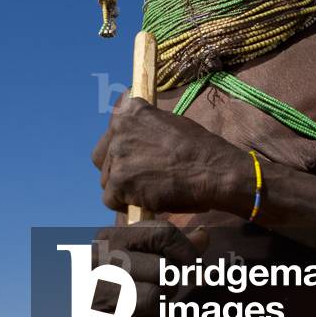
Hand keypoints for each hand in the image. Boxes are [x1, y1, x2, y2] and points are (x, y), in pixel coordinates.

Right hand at [72, 220, 208, 316]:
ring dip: (162, 312)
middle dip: (171, 287)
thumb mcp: (146, 261)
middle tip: (161, 295)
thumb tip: (203, 235)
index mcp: (109, 238)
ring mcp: (91, 293)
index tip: (192, 267)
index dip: (187, 252)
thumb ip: (175, 248)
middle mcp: (96, 260)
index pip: (162, 233)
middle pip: (163, 268)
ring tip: (153, 313)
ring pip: (153, 298)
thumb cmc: (125, 288)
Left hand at [92, 96, 245, 213]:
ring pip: (107, 178)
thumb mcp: (170, 122)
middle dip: (117, 167)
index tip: (134, 155)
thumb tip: (138, 135)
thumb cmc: (200, 148)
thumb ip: (146, 125)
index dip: (122, 145)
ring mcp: (118, 155)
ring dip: (122, 187)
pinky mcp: (119, 181)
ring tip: (146, 190)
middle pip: (103, 155)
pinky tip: (144, 202)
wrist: (212, 170)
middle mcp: (118, 129)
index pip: (112, 129)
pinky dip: (125, 204)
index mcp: (130, 112)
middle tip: (137, 177)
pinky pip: (109, 199)